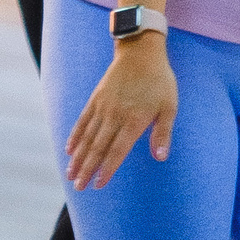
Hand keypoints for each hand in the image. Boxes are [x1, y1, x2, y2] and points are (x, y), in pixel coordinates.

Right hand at [66, 36, 178, 190]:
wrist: (140, 52)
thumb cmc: (160, 82)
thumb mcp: (170, 107)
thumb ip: (163, 133)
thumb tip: (160, 157)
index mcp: (134, 120)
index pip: (117, 150)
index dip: (107, 169)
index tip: (98, 184)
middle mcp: (114, 115)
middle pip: (97, 147)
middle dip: (87, 168)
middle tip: (78, 186)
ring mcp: (102, 107)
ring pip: (87, 136)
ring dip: (78, 157)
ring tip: (70, 173)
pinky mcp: (96, 99)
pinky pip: (82, 120)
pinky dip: (75, 136)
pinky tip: (69, 149)